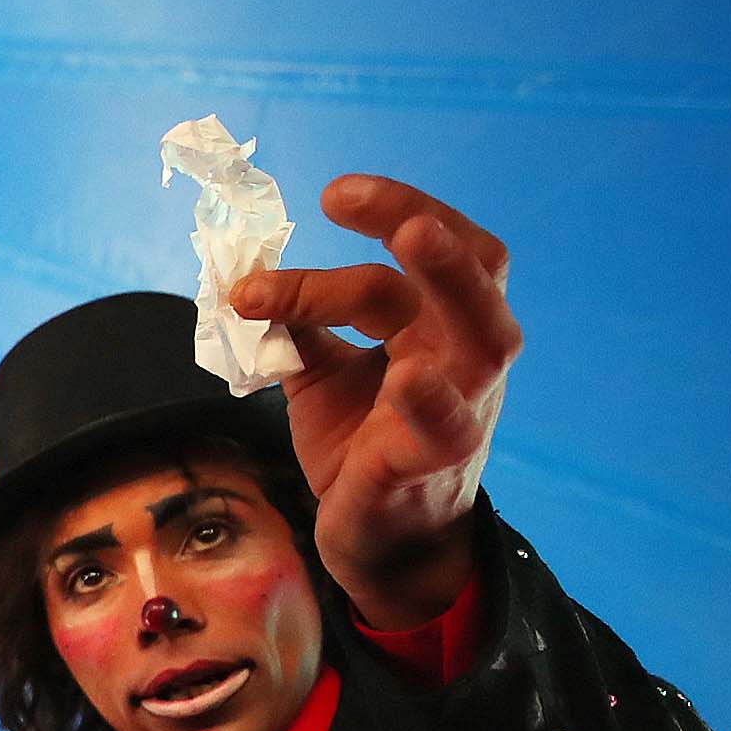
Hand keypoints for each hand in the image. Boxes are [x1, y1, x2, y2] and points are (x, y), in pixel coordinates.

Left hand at [232, 175, 518, 629]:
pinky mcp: (437, 462)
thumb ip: (298, 321)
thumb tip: (245, 274)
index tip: (329, 194)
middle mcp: (464, 354)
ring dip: (451, 281)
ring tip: (413, 238)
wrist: (373, 536)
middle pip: (473, 270)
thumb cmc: (359, 441)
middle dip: (419, 221)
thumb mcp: (320, 370)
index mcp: (439, 322)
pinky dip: (433, 399)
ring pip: (485, 336)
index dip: (393, 206)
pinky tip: (409, 376)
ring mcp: (463, 407)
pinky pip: (448, 426)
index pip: (437, 242)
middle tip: (349, 196)